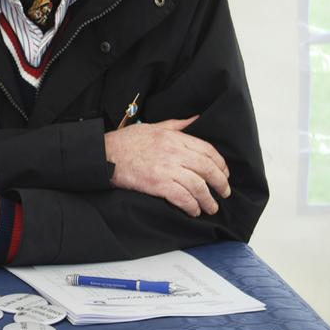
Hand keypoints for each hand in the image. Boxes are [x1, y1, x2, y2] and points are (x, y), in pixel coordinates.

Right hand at [103, 116, 230, 216]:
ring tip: (211, 207)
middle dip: (220, 183)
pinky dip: (191, 206)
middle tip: (224, 192)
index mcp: (173, 137)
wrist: (104, 154)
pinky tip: (193, 211)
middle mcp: (173, 151)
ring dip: (208, 200)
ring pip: (198, 186)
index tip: (225, 173)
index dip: (220, 164)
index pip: (207, 150)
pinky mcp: (157, 183)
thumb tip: (197, 119)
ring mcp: (166, 168)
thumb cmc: (126, 142)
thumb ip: (177, 124)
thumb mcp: (153, 126)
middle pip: (207, 168)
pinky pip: (182, 197)